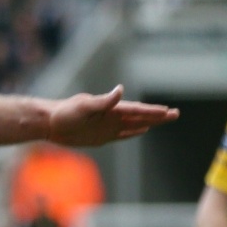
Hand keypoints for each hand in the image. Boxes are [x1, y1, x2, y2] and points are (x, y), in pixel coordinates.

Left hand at [47, 85, 179, 146]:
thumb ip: (104, 101)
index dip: (153, 112)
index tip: (168, 111)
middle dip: (158, 116)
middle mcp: (112, 116)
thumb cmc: (65, 113)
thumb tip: (120, 90)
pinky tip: (143, 129)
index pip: (137, 110)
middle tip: (176, 114)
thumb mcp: (84, 106)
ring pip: (135, 124)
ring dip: (150, 122)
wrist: (51, 123)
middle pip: (141, 116)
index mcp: (111, 108)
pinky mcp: (102, 136)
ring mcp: (108, 126)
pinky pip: (123, 134)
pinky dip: (134, 132)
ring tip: (164, 119)